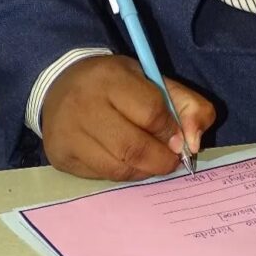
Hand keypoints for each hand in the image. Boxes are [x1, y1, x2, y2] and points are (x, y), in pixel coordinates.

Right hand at [41, 54, 215, 181]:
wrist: (60, 85)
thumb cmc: (114, 82)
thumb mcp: (152, 79)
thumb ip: (186, 104)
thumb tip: (195, 143)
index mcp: (111, 78)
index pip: (151, 112)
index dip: (172, 130)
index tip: (179, 137)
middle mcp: (85, 106)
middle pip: (134, 148)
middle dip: (162, 160)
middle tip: (171, 159)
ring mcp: (68, 134)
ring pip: (118, 168)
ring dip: (144, 170)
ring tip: (150, 159)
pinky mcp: (60, 158)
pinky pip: (101, 176)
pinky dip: (122, 173)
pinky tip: (125, 160)